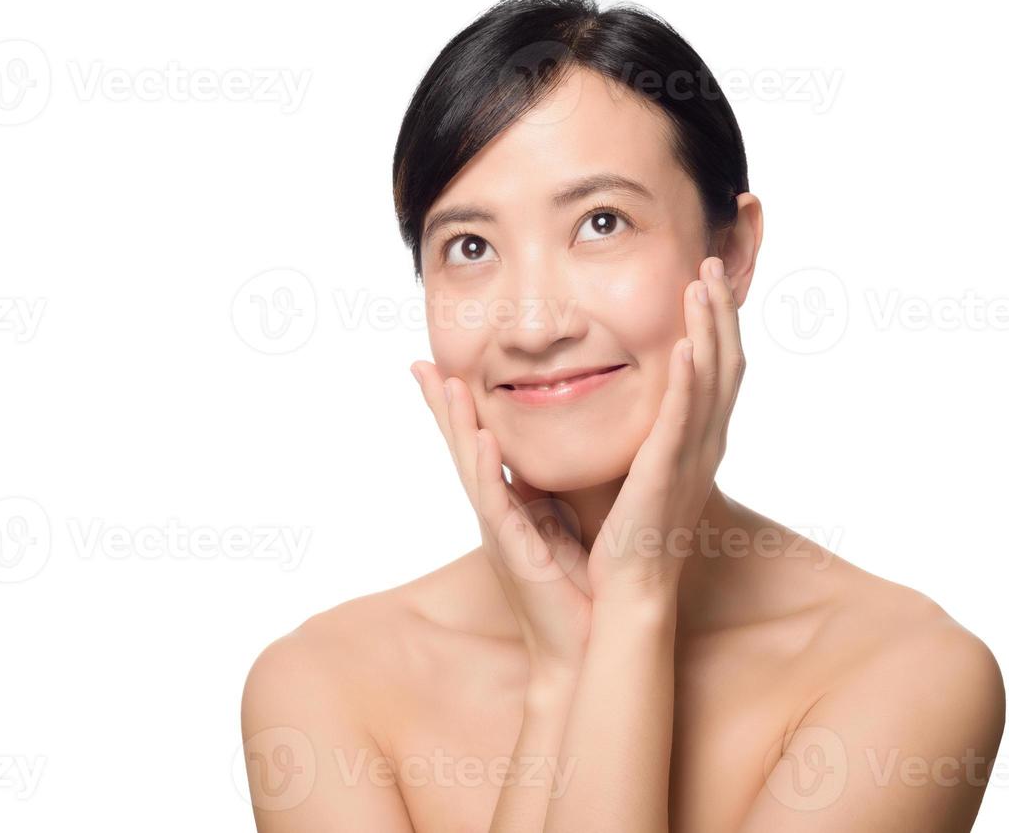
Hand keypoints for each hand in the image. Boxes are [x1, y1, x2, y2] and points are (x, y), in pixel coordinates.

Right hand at [411, 361, 592, 674]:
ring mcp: (499, 530)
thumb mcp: (566, 529)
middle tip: (421, 363)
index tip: (446, 367)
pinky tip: (482, 440)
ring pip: (470, 466)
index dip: (462, 409)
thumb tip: (561, 462)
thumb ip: (556, 496)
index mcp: (510, 506)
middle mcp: (496, 514)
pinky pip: (495, 502)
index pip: (480, 445)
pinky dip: (487, 469)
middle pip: (462, 448)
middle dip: (442, 405)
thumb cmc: (578, 591)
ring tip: (446, 383)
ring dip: (457, 425)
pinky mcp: (513, 550)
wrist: (587, 644)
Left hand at [586, 255, 746, 598]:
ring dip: (708, 327)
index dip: (716, 323)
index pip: (715, 370)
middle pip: (725, 362)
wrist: (626, 592)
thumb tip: (605, 392)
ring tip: (702, 283)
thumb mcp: (634, 468)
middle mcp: (704, 444)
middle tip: (711, 263)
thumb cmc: (622, 537)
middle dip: (720, 310)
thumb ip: (632, 429)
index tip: (704, 280)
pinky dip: (687, 379)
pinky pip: (682, 418)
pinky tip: (684, 344)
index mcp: (695, 442)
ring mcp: (691, 457)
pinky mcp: (667, 472)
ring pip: (712, 379)